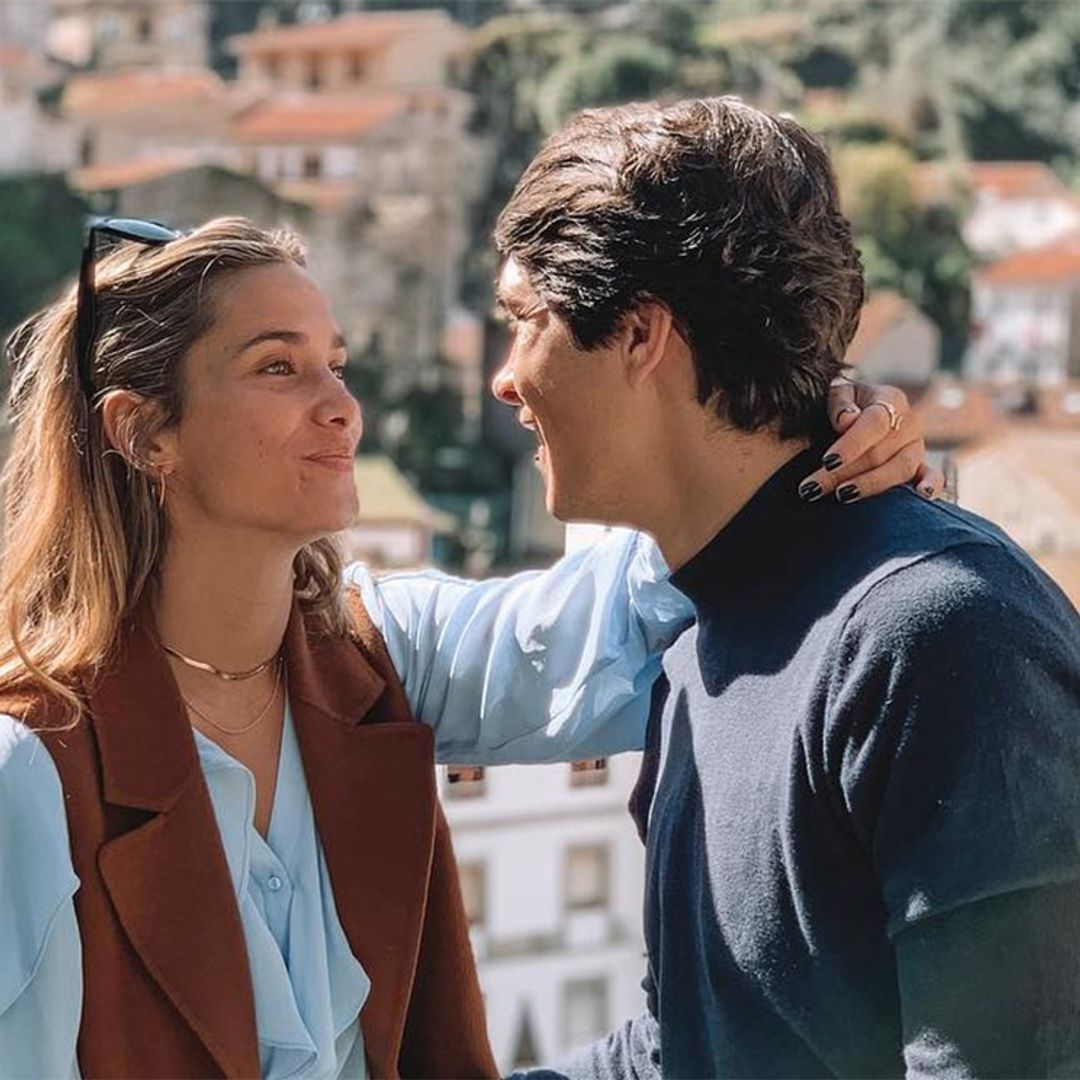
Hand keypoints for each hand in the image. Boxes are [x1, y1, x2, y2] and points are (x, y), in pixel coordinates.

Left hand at [798, 379, 944, 504]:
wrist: (857, 411)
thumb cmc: (843, 403)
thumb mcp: (837, 392)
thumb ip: (839, 403)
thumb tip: (846, 421)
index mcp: (890, 399)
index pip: (875, 423)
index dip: (851, 444)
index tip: (827, 461)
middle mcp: (909, 423)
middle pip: (880, 453)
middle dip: (843, 473)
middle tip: (812, 488)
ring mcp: (917, 446)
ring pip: (900, 469)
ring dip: (869, 485)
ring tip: (841, 495)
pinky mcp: (920, 466)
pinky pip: (933, 476)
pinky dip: (932, 485)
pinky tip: (924, 495)